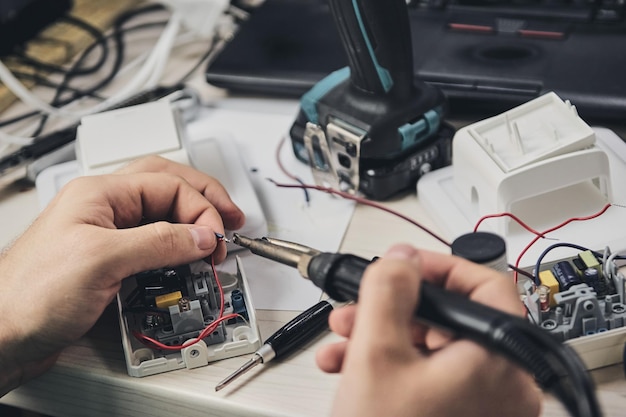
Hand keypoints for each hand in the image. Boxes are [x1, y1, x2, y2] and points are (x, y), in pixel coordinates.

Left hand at [0, 156, 243, 395]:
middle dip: (203, 200)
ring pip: (161, 215)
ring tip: (214, 236)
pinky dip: (176, 249)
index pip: (167, 185)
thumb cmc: (30, 294)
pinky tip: (185, 258)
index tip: (214, 238)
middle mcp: (105, 210)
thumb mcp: (102, 259)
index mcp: (100, 194)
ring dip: (192, 223)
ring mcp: (107, 236)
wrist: (3, 336)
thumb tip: (201, 236)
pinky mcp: (109, 263)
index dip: (199, 209)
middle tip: (231, 217)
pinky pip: (152, 246)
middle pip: (167, 188)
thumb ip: (158, 243)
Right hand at [316, 244, 541, 416]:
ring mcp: (484, 406)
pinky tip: (352, 368)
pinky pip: (430, 376)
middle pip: (450, 318)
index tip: (402, 266)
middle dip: (392, 308)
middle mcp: (503, 384)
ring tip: (342, 342)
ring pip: (433, 347)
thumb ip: (388, 291)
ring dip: (383, 336)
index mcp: (497, 361)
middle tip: (358, 307)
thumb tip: (400, 257)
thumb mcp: (376, 354)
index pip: (484, 283)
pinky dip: (393, 365)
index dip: (438, 267)